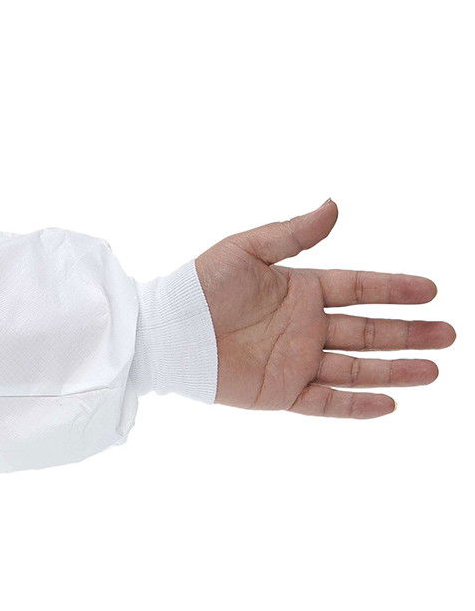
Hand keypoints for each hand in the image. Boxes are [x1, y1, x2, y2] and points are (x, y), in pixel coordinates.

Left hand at [194, 201, 455, 417]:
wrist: (165, 332)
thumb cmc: (197, 286)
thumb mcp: (245, 250)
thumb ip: (292, 234)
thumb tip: (334, 205)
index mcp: (298, 290)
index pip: (359, 289)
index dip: (394, 289)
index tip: (431, 289)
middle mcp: (302, 327)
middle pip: (368, 330)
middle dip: (408, 333)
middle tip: (449, 333)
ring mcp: (294, 362)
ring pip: (356, 368)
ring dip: (395, 369)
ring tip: (435, 369)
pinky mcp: (279, 393)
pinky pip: (326, 403)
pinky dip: (357, 405)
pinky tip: (390, 403)